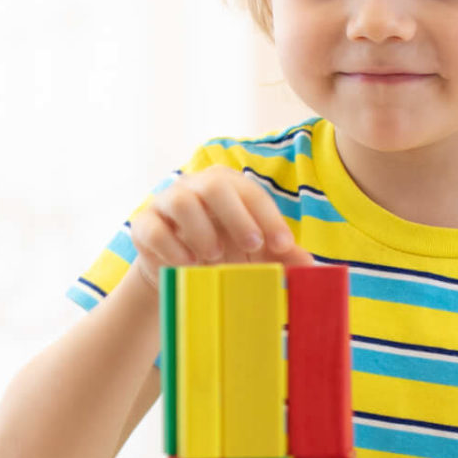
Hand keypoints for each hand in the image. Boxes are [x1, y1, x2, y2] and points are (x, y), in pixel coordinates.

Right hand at [127, 165, 306, 282]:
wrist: (178, 272)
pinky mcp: (144, 225)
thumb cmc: (224, 255)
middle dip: (236, 215)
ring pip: (180, 201)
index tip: (284, 246)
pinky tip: (187, 264)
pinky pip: (154, 228)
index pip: (251, 192)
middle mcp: (196, 187)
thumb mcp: (256, 255)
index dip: (270, 217)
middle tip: (252, 245)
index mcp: (229, 187)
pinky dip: (172, 248)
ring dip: (201, 231)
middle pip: (214, 185)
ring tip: (214, 257)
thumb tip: (312, 267)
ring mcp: (167, 202)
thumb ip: (282, 257)